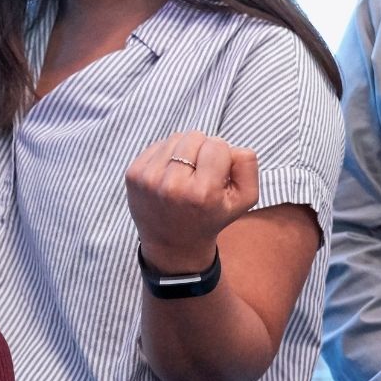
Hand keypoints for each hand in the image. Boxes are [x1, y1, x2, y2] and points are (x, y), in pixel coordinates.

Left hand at [126, 131, 260, 273]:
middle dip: (202, 151)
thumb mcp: (243, 200)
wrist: (172, 243)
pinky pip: (158, 144)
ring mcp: (149, 179)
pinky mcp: (133, 174)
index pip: (218, 145)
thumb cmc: (210, 217)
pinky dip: (167, 155)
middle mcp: (173, 185)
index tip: (216, 175)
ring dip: (184, 151)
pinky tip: (169, 176)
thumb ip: (247, 166)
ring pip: (176, 138)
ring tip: (185, 175)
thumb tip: (231, 146)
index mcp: (202, 193)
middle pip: (195, 136)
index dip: (222, 156)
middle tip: (200, 175)